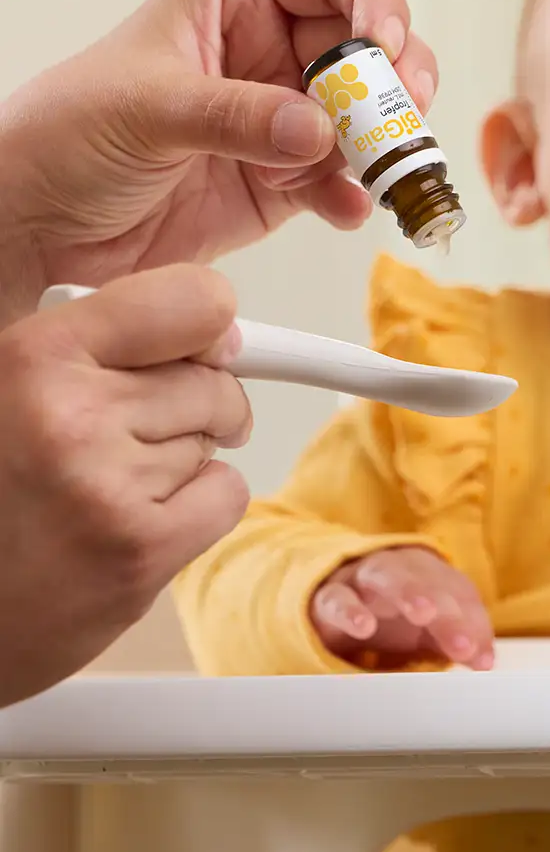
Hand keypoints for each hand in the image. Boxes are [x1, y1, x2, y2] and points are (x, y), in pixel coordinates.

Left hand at [0, 0, 437, 323]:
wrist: (46, 224)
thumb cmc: (69, 133)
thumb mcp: (146, 107)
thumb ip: (235, 114)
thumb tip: (316, 127)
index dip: (373, 1)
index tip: (385, 46)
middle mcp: (275, 52)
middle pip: (370, 51)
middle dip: (395, 84)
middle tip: (402, 117)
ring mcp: (288, 119)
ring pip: (372, 120)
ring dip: (386, 146)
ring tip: (377, 171)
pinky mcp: (292, 181)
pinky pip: (345, 182)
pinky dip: (355, 196)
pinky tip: (344, 207)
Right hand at [0, 265, 251, 705]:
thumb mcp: (12, 386)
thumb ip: (102, 348)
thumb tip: (219, 332)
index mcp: (35, 356)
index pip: (194, 302)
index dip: (213, 324)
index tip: (210, 345)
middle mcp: (72, 415)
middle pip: (212, 381)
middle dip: (197, 404)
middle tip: (144, 432)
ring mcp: (107, 486)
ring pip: (216, 440)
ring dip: (183, 461)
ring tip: (111, 486)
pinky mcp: (140, 550)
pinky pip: (227, 494)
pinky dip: (200, 508)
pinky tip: (137, 521)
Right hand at [311, 547, 493, 670]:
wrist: (333, 599)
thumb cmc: (392, 616)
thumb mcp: (427, 631)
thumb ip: (455, 641)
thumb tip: (485, 660)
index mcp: (431, 576)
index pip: (459, 594)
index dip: (473, 624)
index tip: (482, 659)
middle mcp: (401, 571)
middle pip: (429, 582)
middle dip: (449, 612)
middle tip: (463, 645)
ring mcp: (362, 579)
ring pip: (386, 574)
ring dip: (408, 590)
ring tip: (424, 613)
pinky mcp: (328, 595)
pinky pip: (337, 597)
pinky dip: (350, 609)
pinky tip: (363, 626)